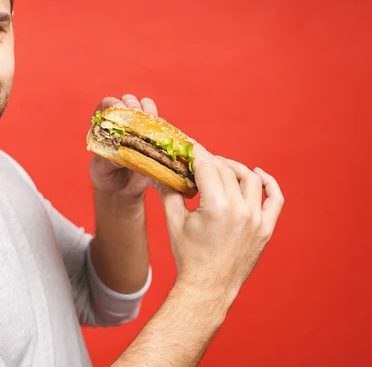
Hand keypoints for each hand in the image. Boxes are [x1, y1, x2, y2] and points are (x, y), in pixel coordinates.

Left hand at [89, 94, 158, 198]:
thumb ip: (107, 157)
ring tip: (150, 121)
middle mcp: (121, 122)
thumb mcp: (101, 168)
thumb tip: (120, 148)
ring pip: (146, 107)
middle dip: (133, 105)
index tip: (119, 109)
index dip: (113, 104)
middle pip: (129, 101)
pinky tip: (160, 133)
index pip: (107, 104)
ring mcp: (138, 128)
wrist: (121, 190)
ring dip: (149, 111)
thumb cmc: (106, 176)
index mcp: (103, 125)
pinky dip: (161, 126)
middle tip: (137, 115)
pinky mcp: (153, 137)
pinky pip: (160, 125)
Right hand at [151, 140, 284, 296]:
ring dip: (234, 168)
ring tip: (220, 168)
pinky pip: (275, 199)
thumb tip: (157, 172)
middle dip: (211, 161)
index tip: (188, 145)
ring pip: (250, 179)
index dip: (196, 152)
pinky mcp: (266, 229)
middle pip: (226, 170)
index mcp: (216, 208)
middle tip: (197, 161)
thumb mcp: (174, 222)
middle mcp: (241, 211)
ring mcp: (257, 220)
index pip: (208, 166)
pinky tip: (258, 174)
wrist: (209, 287)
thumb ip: (169, 192)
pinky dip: (269, 183)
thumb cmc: (189, 256)